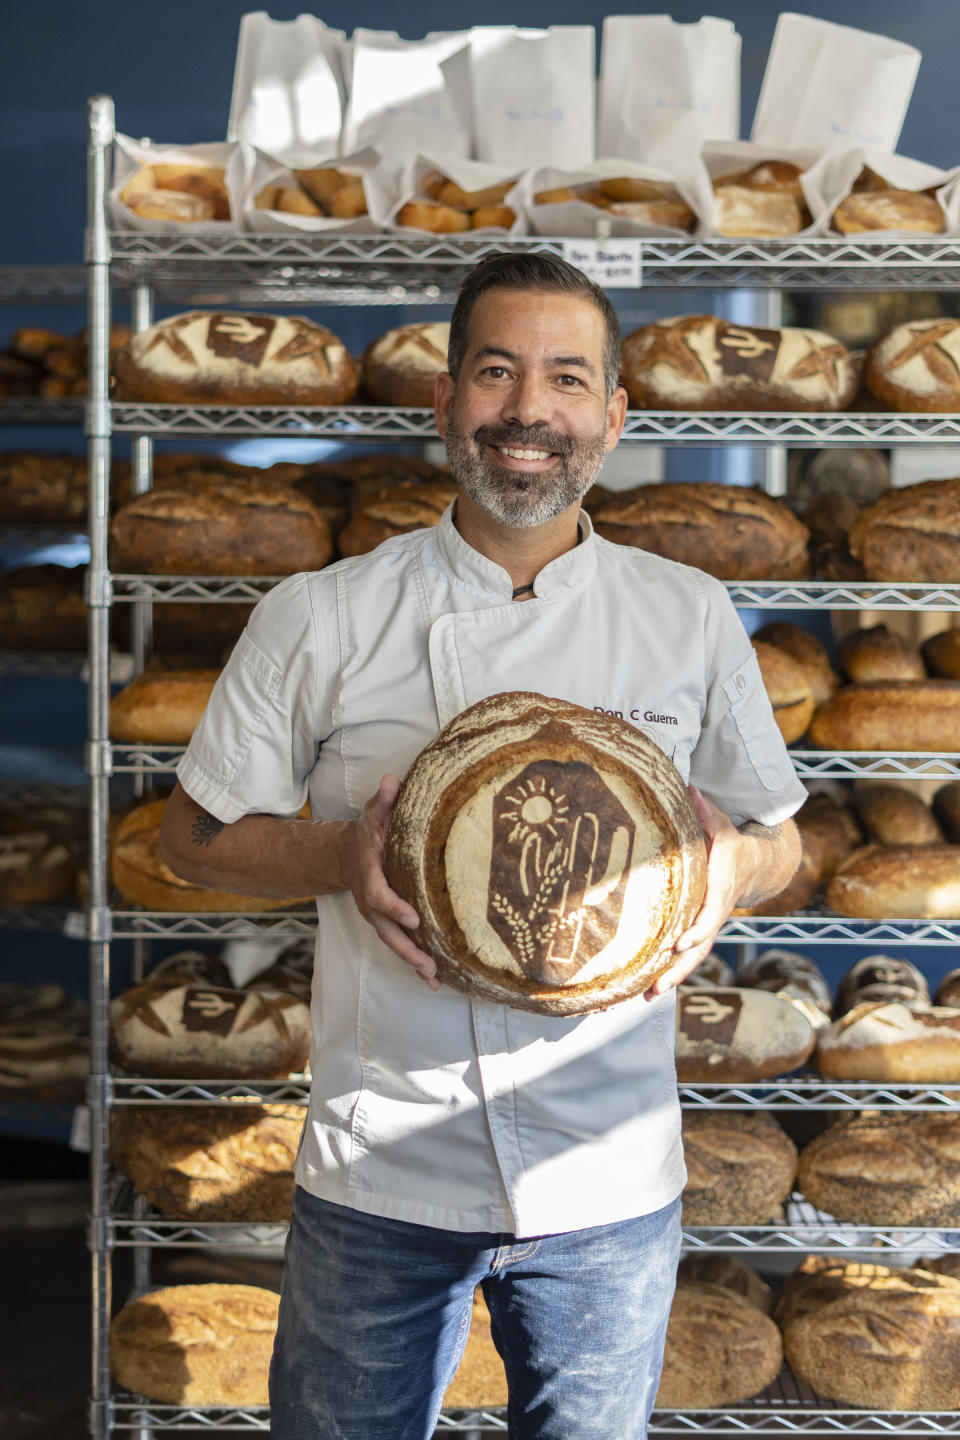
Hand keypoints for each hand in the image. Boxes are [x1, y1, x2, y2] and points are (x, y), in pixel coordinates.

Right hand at [339, 774, 439, 990]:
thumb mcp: (372, 813)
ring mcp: (379, 918)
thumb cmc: (367, 833)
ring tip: (435, 980)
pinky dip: (416, 964)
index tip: (414, 918)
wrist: (345, 856)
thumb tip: (392, 780)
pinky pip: (401, 946)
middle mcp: (372, 903)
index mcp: (370, 876)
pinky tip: (436, 980)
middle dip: (407, 948)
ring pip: (394, 943)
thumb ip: (383, 800)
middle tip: (427, 964)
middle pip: (387, 931)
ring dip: (414, 963)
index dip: (395, 907)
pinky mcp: (388, 924)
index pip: (380, 896)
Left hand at [644, 786, 742, 998]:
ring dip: (671, 978)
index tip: (681, 941)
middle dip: (679, 967)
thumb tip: (689, 788)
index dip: (698, 928)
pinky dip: (667, 973)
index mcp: (720, 890)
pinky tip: (644, 990)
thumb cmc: (730, 845)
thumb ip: (706, 811)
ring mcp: (705, 927)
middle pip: (700, 947)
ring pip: (692, 959)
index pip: (711, 913)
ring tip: (646, 996)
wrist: (752, 867)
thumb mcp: (722, 825)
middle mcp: (713, 914)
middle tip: (658, 985)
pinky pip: (685, 957)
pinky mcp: (696, 933)